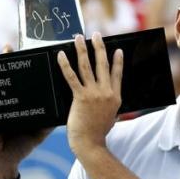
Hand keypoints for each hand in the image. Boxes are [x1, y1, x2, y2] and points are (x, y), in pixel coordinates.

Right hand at [0, 45, 53, 178]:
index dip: (26, 68)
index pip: (23, 81)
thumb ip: (49, 121)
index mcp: (20, 103)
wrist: (3, 163)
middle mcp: (7, 101)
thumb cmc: (20, 146)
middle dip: (8, 61)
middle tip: (10, 46)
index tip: (31, 53)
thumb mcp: (38, 132)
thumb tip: (66, 108)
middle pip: (8, 77)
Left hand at [56, 33, 123, 156]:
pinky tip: (62, 54)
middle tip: (96, 35)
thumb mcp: (110, 117)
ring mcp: (94, 94)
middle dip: (99, 47)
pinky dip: (66, 64)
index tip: (117, 50)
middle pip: (103, 65)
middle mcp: (106, 93)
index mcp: (115, 97)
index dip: (117, 61)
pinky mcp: (80, 97)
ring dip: (83, 50)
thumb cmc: (98, 133)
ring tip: (79, 38)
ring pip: (88, 66)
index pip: (118, 74)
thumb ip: (110, 105)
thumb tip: (109, 100)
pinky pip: (71, 76)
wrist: (90, 144)